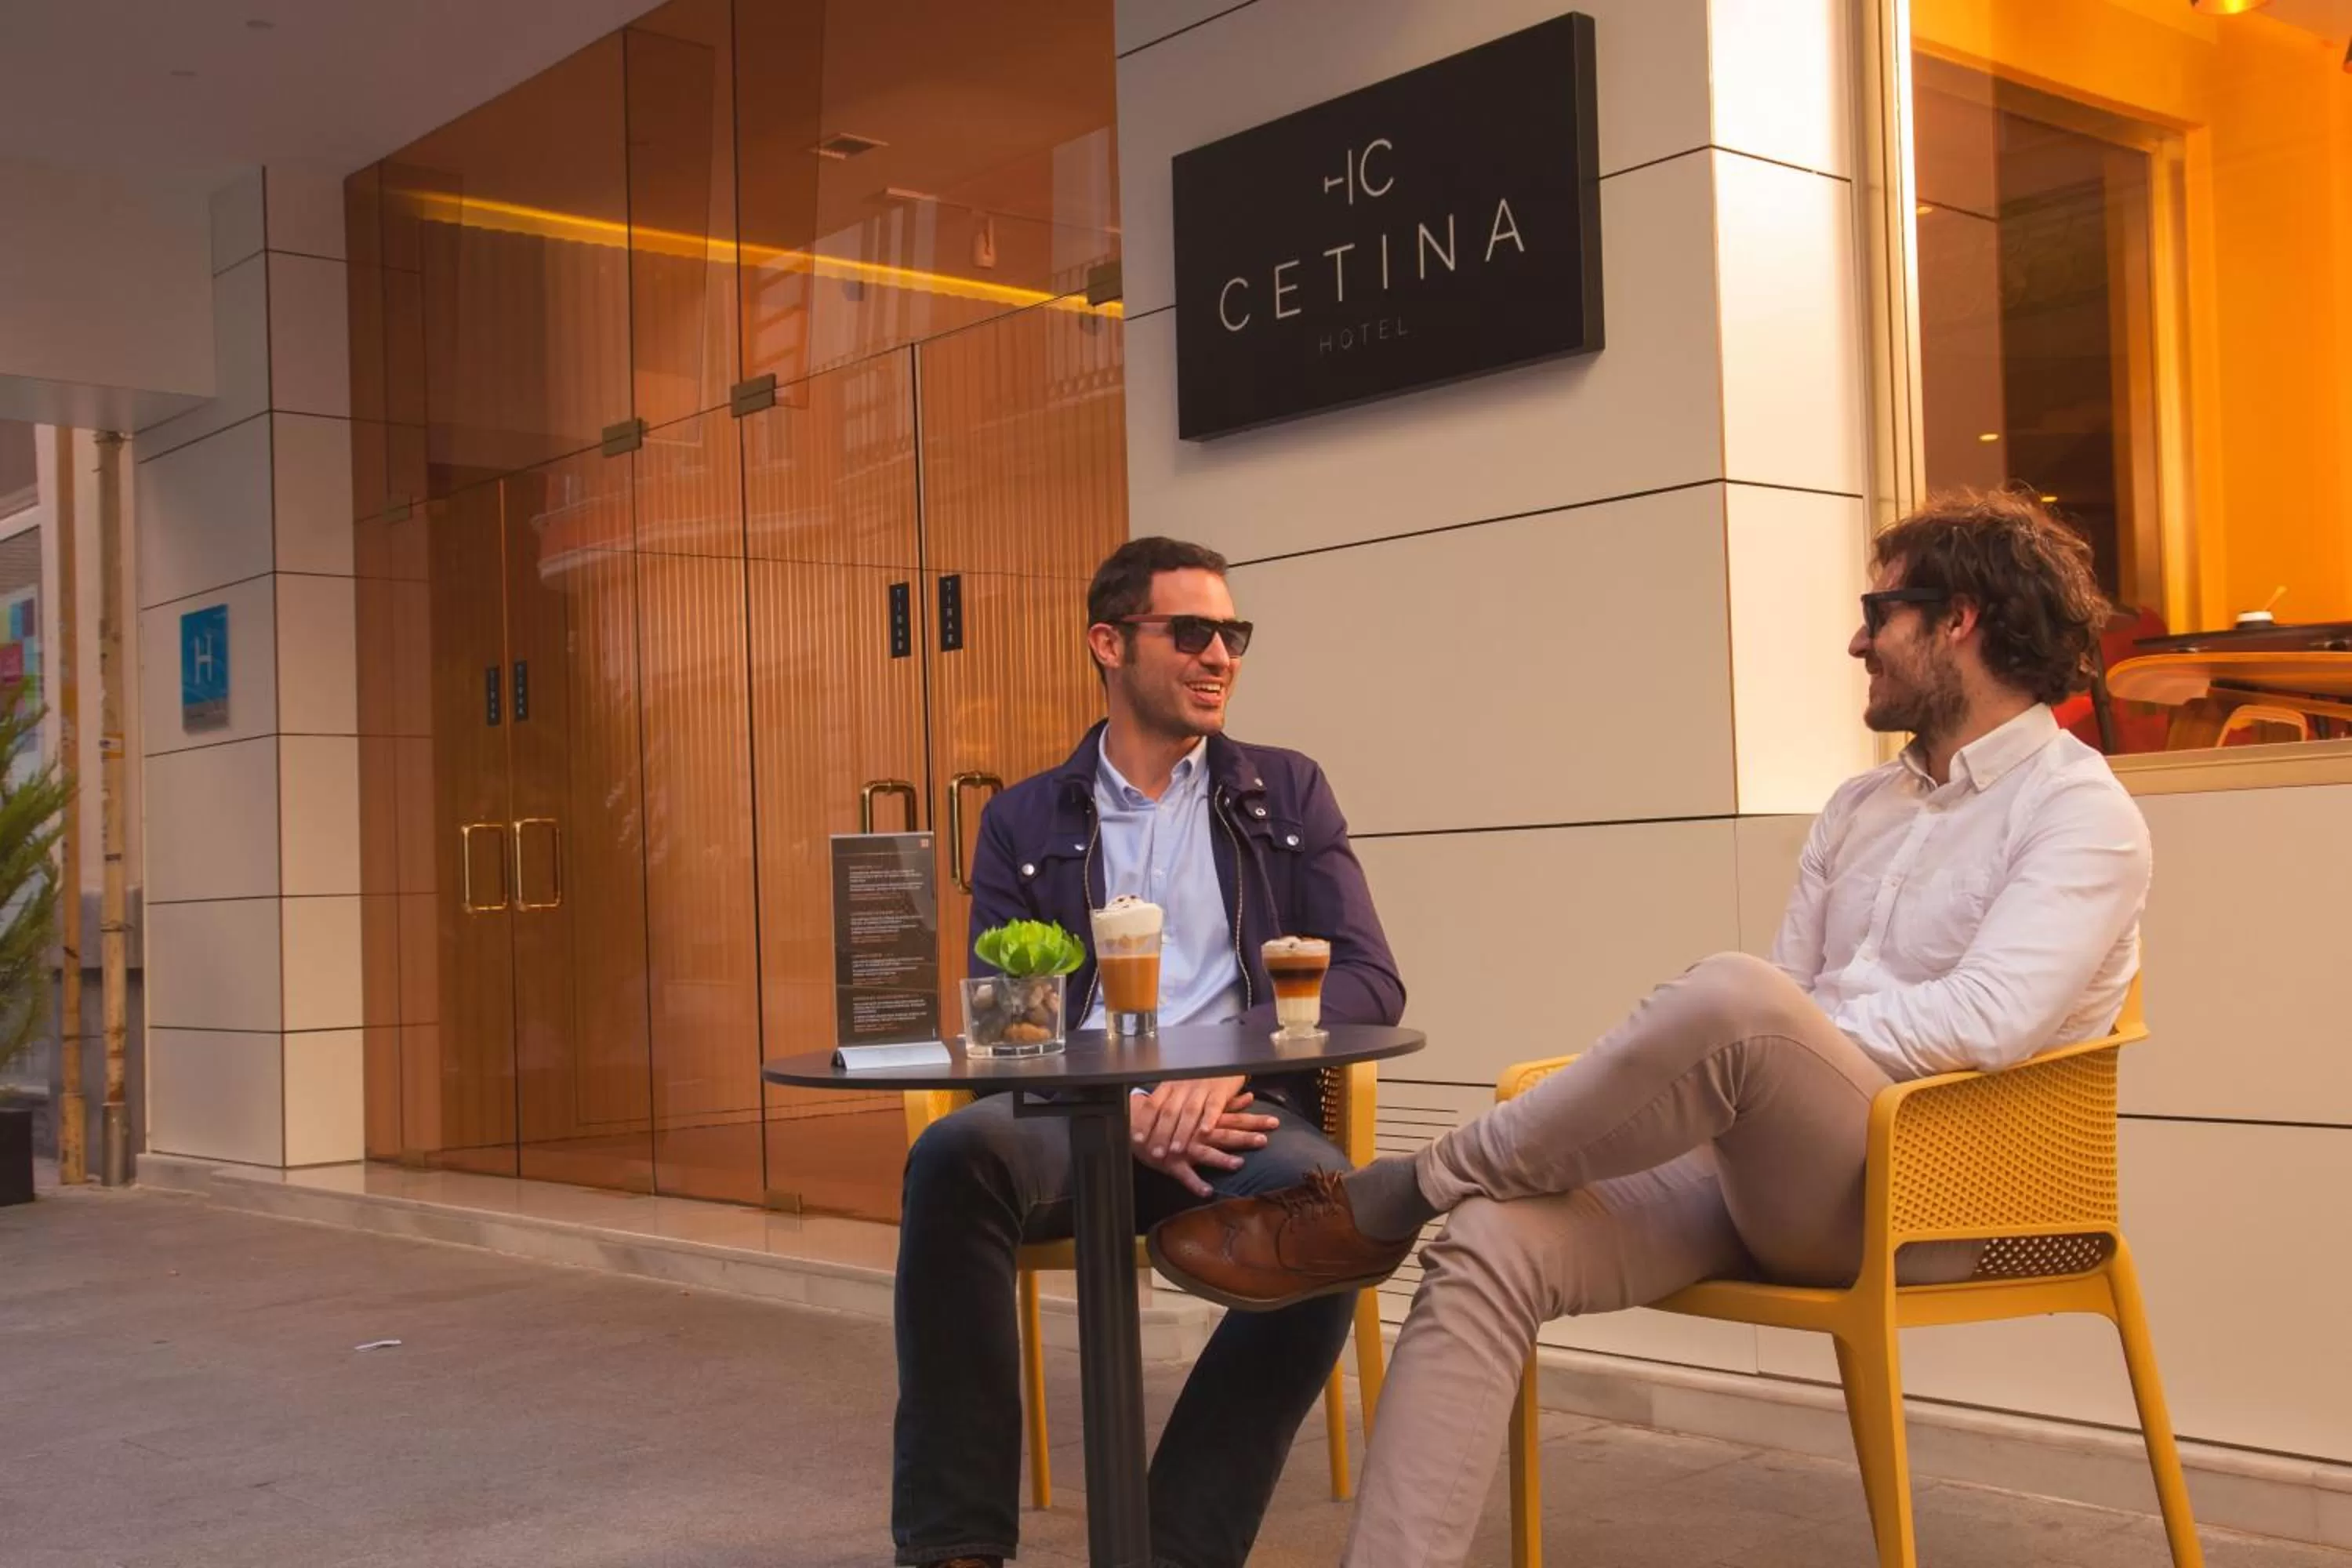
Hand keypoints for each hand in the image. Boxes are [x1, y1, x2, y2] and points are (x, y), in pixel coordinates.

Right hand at [1129, 1076, 1279, 1197]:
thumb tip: (1249, 1097)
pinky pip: (1185, 1176)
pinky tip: (1208, 1191)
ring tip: (1238, 1164)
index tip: (1275, 1122)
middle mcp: (1198, 1134)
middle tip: (1264, 1140)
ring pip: (1206, 1154)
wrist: (1139, 1127)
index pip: (1234, 1120)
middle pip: (1224, 1135)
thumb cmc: (1174, 1119)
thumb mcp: (1200, 1109)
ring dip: (1222, 1159)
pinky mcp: (1173, 1164)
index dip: (1254, 1121)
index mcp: (1206, 1121)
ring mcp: (1185, 1149)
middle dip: (1244, 1138)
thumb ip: (1226, 1105)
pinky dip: (1196, 1183)